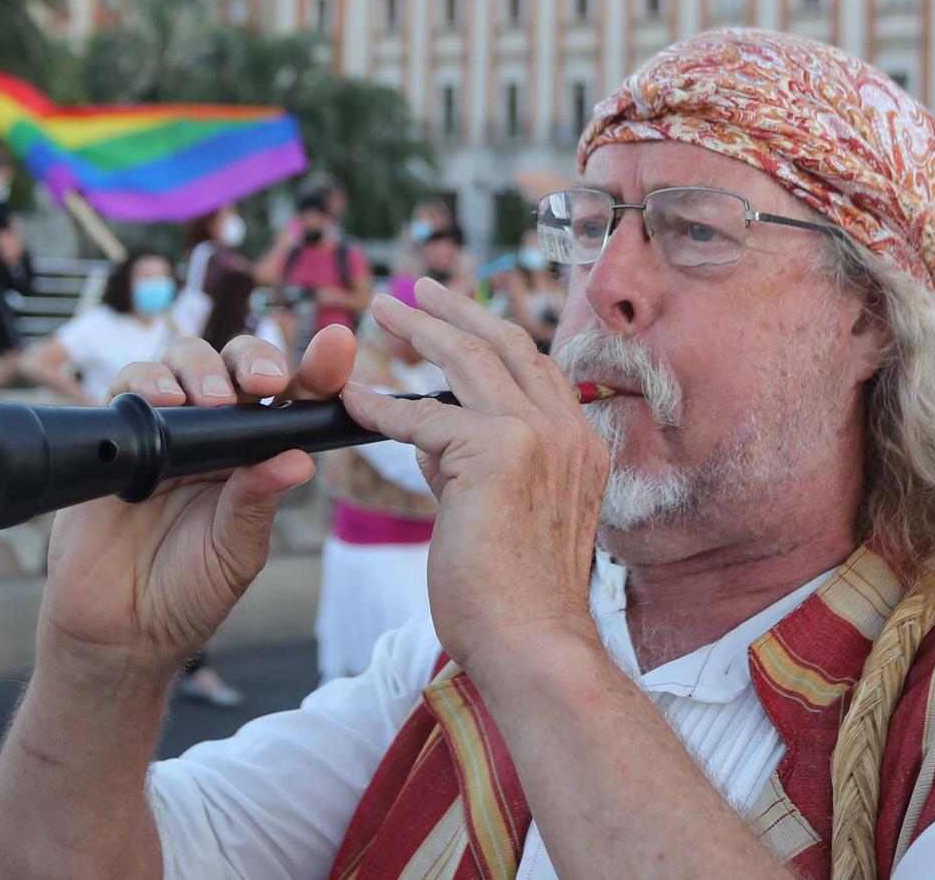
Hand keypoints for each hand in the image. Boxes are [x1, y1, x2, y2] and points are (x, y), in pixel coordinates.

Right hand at [34, 326, 352, 674]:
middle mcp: (215, 435)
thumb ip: (256, 504)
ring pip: (186, 361)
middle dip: (255, 358)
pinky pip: (129, 388)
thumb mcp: (235, 553)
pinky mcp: (118, 436)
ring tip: (210, 398)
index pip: (293, 401)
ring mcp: (167, 431)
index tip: (336, 347)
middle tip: (265, 382)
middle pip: (238, 364)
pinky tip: (161, 402)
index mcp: (257, 457)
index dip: (317, 370)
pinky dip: (145, 382)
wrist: (118, 631)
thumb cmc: (187, 594)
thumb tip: (299, 459)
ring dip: (202, 366)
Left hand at [339, 277, 606, 675]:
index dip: (490, 336)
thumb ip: (475, 467)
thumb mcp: (508, 516)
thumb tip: (429, 436)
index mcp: (583, 445)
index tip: (452, 319)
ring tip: (381, 310)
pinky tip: (351, 399)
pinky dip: (382, 405)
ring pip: (469, 359)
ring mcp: (539, 436)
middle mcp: (569, 430)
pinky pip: (423, 414)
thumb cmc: (517, 600)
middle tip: (414, 290)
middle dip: (456, 311)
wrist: (534, 645)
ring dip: (420, 328)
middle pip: (507, 344)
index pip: (535, 368)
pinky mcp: (497, 452)